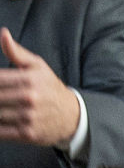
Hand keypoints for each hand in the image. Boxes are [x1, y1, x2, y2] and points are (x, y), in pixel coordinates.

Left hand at [0, 28, 79, 146]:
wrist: (72, 116)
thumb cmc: (50, 88)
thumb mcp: (38, 66)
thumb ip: (16, 52)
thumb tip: (3, 33)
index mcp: (30, 79)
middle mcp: (30, 98)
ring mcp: (28, 117)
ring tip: (2, 104)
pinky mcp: (27, 134)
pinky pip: (0, 132)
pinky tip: (2, 118)